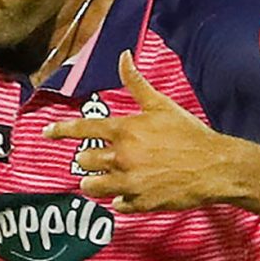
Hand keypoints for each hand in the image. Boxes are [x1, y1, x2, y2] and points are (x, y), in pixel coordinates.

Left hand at [42, 51, 238, 212]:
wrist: (214, 167)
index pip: (83, 128)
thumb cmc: (188, 133)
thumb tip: (123, 55)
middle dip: (86, 160)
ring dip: (94, 183)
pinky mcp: (139, 203)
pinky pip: (116, 205)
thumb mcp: (161, 105)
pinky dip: (119, 200)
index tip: (46, 132)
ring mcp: (129, 182)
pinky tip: (128, 195)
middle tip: (98, 159)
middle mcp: (121, 157)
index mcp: (124, 131)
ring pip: (93, 187)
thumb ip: (136, 83)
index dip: (60, 130)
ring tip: (102, 180)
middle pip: (83, 161)